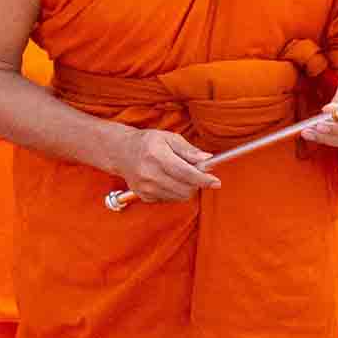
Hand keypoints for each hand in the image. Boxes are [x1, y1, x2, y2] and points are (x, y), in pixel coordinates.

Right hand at [107, 120, 221, 203]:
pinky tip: (170, 180)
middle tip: (197, 172)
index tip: (216, 182)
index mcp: (157, 156)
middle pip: (185, 188)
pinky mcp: (145, 196)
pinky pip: (170, 199)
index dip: (204, 179)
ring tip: (182, 174)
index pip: (186, 173)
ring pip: (179, 196)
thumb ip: (189, 150)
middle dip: (197, 183)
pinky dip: (176, 192)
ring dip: (187, 188)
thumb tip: (207, 160)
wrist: (122, 153)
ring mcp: (146, 188)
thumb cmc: (148, 142)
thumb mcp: (169, 138)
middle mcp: (150, 174)